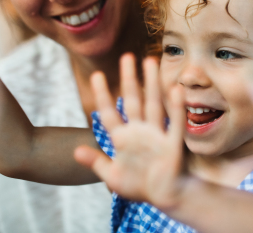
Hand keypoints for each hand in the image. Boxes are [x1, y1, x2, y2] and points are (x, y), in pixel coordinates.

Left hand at [74, 54, 186, 209]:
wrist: (165, 197)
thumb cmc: (140, 186)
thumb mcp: (113, 177)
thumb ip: (96, 163)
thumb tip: (75, 151)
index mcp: (123, 138)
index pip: (109, 112)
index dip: (102, 94)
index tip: (96, 75)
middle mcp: (140, 131)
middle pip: (133, 99)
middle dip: (130, 78)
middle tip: (128, 56)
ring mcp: (157, 135)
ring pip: (154, 103)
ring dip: (153, 83)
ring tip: (150, 61)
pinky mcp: (172, 144)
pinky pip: (175, 123)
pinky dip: (176, 107)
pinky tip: (176, 89)